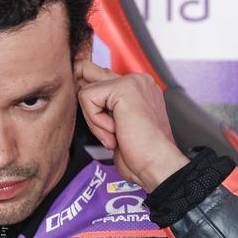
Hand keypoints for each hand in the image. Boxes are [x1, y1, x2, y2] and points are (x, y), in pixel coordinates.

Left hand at [75, 60, 188, 192]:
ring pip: (87, 91)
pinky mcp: (123, 88)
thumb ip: (103, 107)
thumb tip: (81, 91)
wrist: (156, 164)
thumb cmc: (140, 153)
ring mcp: (132, 82)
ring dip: (94, 121)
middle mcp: (137, 81)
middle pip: (90, 73)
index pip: (101, 77)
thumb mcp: (116, 126)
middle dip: (88, 103)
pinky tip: (115, 131)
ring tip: (115, 134)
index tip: (95, 112)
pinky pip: (87, 97)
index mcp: (138, 89)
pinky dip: (95, 120)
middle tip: (103, 124)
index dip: (91, 96)